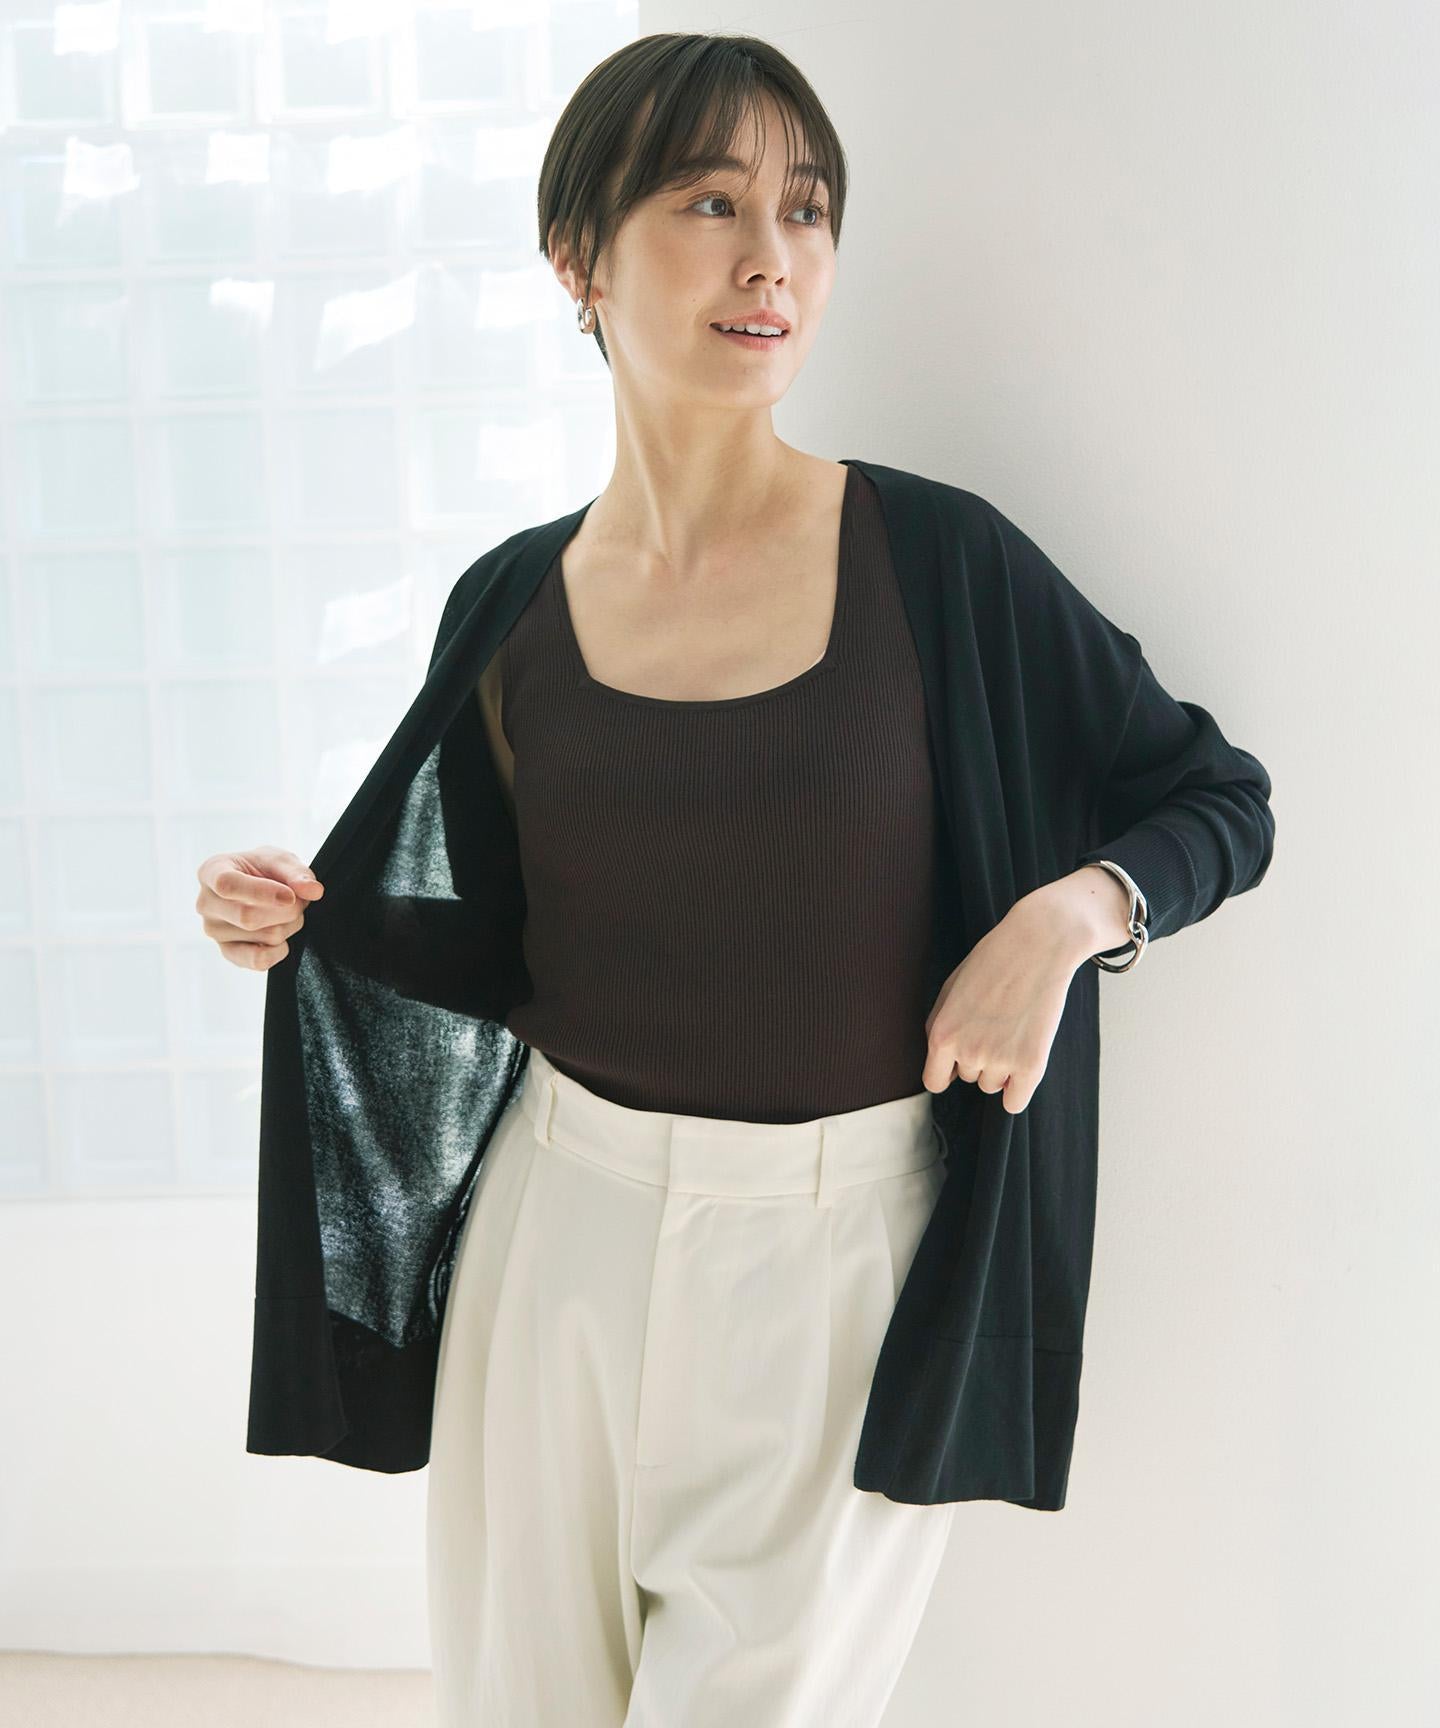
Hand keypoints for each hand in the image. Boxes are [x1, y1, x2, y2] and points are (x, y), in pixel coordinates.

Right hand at [195, 845, 324, 971]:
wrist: (259, 886)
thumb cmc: (263, 869)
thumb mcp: (281, 860)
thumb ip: (298, 873)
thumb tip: (313, 891)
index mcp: (212, 872)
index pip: (227, 885)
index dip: (262, 892)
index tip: (290, 896)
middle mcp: (206, 903)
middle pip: (248, 917)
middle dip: (286, 911)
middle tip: (300, 902)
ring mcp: (214, 930)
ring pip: (262, 937)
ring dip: (288, 926)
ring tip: (287, 913)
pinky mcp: (228, 952)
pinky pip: (259, 960)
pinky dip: (280, 950)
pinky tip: (281, 935)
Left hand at [921, 894, 1082, 1113]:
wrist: (1037, 945)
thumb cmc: (992, 963)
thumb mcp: (949, 990)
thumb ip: (939, 1027)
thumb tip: (942, 1064)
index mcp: (942, 1035)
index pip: (934, 1081)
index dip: (947, 1071)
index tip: (958, 1061)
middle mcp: (968, 1053)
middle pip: (968, 1079)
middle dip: (979, 1057)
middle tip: (996, 1024)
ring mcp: (1000, 1060)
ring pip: (993, 1086)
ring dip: (1001, 1068)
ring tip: (1013, 1031)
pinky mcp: (1032, 1065)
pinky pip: (1015, 1102)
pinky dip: (1018, 1090)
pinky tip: (1023, 1064)